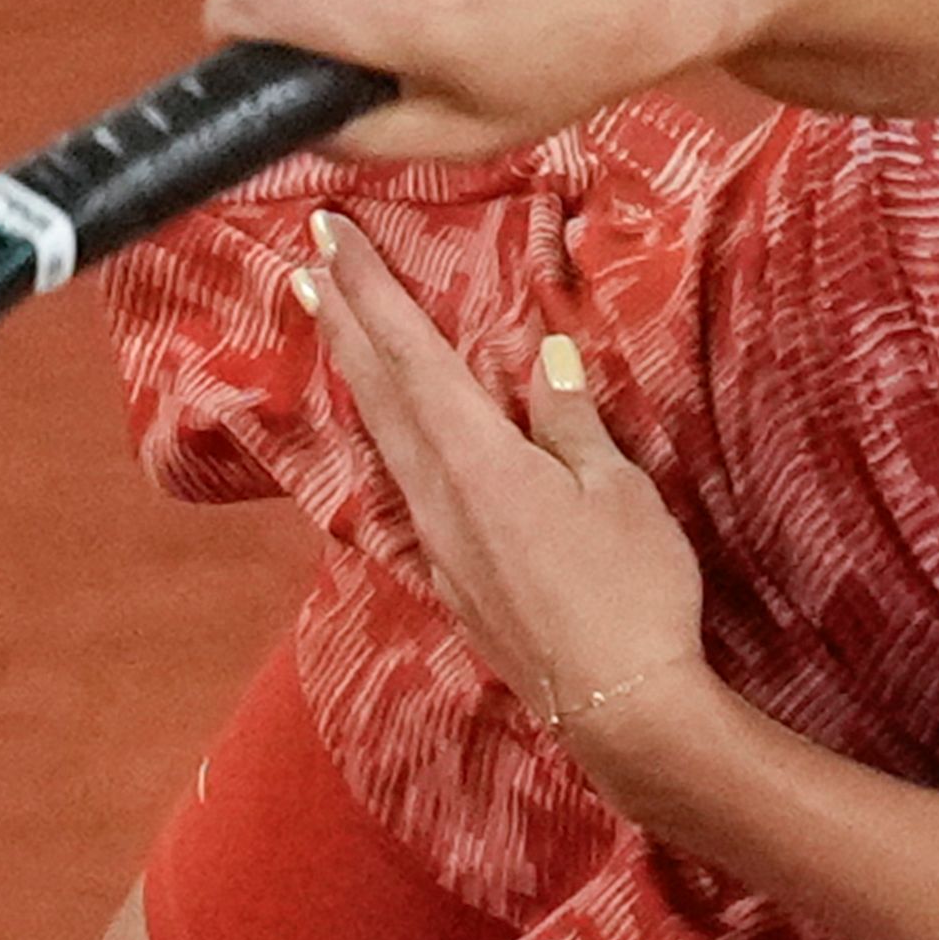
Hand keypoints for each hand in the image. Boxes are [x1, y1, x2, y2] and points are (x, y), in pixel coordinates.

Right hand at [207, 0, 744, 161]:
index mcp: (397, 12)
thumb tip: (292, 127)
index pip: (250, 3)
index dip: (231, 41)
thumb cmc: (567, 66)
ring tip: (378, 20)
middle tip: (316, 57)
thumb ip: (362, 138)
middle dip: (270, 14)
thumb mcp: (466, 136)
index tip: (247, 68)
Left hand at [299, 213, 710, 745]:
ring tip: (329, 324)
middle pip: (376, 390)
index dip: (369, 286)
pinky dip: (382, 430)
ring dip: (353, 372)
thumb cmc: (631, 592)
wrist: (617, 709)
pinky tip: (386, 429)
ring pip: (381, 436)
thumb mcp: (618, 491)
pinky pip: (402, 481)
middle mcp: (437, 494)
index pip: (409, 352)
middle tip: (306, 260)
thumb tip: (546, 357)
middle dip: (342, 317)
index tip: (331, 231)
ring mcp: (436, 540)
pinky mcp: (450, 576)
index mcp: (476, 458)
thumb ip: (571, 421)